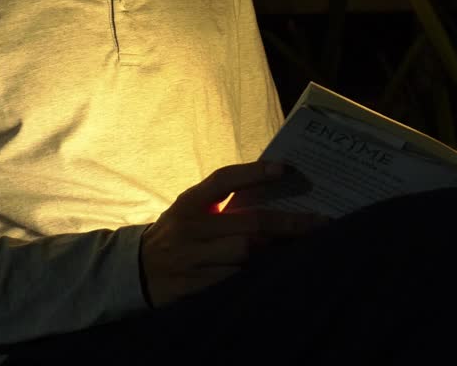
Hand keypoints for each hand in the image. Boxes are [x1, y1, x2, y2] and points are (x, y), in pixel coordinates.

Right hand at [139, 161, 327, 307]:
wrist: (135, 273)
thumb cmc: (178, 235)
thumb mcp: (191, 211)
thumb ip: (222, 203)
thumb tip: (276, 190)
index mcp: (189, 202)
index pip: (224, 180)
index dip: (254, 172)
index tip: (285, 169)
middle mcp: (189, 228)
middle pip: (249, 223)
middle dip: (289, 223)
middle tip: (320, 223)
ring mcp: (189, 258)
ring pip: (244, 253)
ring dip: (273, 253)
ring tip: (299, 250)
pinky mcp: (192, 287)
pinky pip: (234, 280)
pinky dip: (255, 276)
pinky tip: (274, 274)